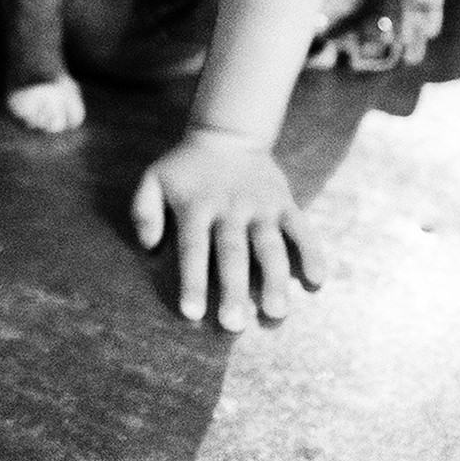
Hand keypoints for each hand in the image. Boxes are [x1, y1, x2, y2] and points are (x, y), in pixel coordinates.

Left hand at [131, 128, 323, 329]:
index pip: (193, 249)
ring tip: (276, 312)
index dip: (193, 281)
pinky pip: (301, 229)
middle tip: (234, 325)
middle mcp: (230, 209)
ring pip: (269, 246)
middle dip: (234, 290)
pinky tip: (316, 281)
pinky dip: (311, 253)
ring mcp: (261, 207)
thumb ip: (143, 210)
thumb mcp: (153, 179)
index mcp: (197, 207)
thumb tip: (147, 245)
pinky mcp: (285, 203)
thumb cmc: (185, 169)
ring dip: (274, 280)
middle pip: (232, 254)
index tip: (192, 313)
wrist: (227, 135)